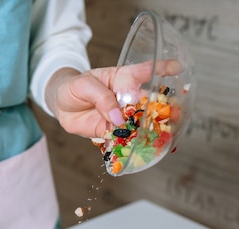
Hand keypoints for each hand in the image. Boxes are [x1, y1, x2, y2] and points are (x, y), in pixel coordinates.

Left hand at [45, 60, 181, 137]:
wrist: (60, 104)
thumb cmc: (74, 87)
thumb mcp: (84, 85)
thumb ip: (102, 98)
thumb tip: (118, 118)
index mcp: (122, 79)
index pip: (144, 71)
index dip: (161, 68)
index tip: (178, 67)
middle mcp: (126, 98)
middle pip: (150, 102)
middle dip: (165, 107)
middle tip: (178, 112)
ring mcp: (121, 116)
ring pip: (140, 123)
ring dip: (153, 129)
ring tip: (167, 134)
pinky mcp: (112, 132)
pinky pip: (124, 139)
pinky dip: (132, 146)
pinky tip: (144, 152)